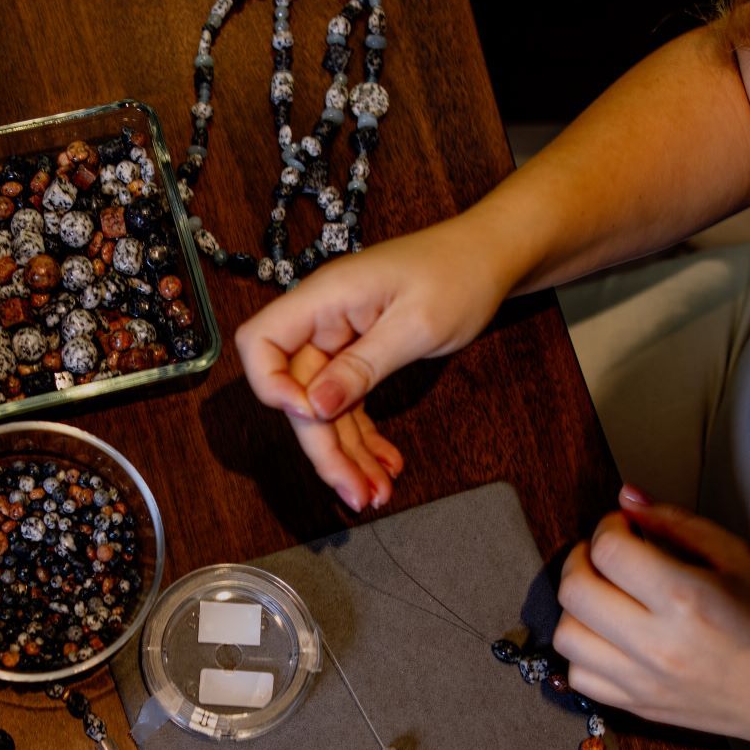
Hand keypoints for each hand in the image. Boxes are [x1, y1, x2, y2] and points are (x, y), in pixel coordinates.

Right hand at [234, 215, 516, 509]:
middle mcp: (323, 321)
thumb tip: (315, 406)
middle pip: (297, 393)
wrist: (489, 256)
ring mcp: (339, 341)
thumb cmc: (458, 273)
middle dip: (324, 447)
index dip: (272, 386)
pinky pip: (349, 405)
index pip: (261, 342)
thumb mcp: (416, 325)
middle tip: (355, 492)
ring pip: (325, 410)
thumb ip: (363, 366)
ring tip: (375, 493)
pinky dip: (364, 438)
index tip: (310, 416)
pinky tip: (384, 464)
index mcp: (326, 298)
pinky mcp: (359, 357)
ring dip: (346, 454)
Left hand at [553, 486, 749, 749]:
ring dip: (578, 607)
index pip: (608, 551)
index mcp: (687, 600)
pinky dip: (585, 652)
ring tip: (608, 594)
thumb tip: (630, 500)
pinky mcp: (641, 708)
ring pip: (566, 637)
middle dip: (582, 559)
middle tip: (608, 553)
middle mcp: (658, 645)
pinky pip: (579, 678)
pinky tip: (612, 635)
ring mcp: (645, 682)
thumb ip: (677, 523)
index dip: (610, 527)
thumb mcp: (743, 558)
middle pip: (574, 592)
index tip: (625, 527)